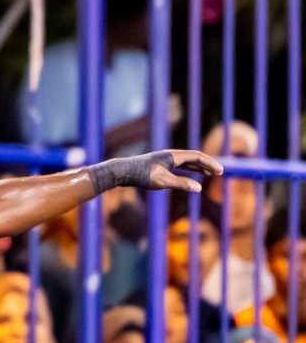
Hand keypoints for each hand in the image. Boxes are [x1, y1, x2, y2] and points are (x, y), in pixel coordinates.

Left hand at [95, 149, 223, 193]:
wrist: (123, 172)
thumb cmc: (142, 176)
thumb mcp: (163, 182)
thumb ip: (182, 184)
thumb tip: (199, 188)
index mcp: (174, 156)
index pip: (198, 156)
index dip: (211, 164)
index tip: (220, 172)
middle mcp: (171, 155)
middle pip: (194, 158)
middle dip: (208, 165)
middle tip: (218, 173)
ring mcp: (165, 159)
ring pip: (187, 162)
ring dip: (199, 167)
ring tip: (209, 175)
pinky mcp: (160, 165)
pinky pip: (179, 166)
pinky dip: (188, 170)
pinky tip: (191, 176)